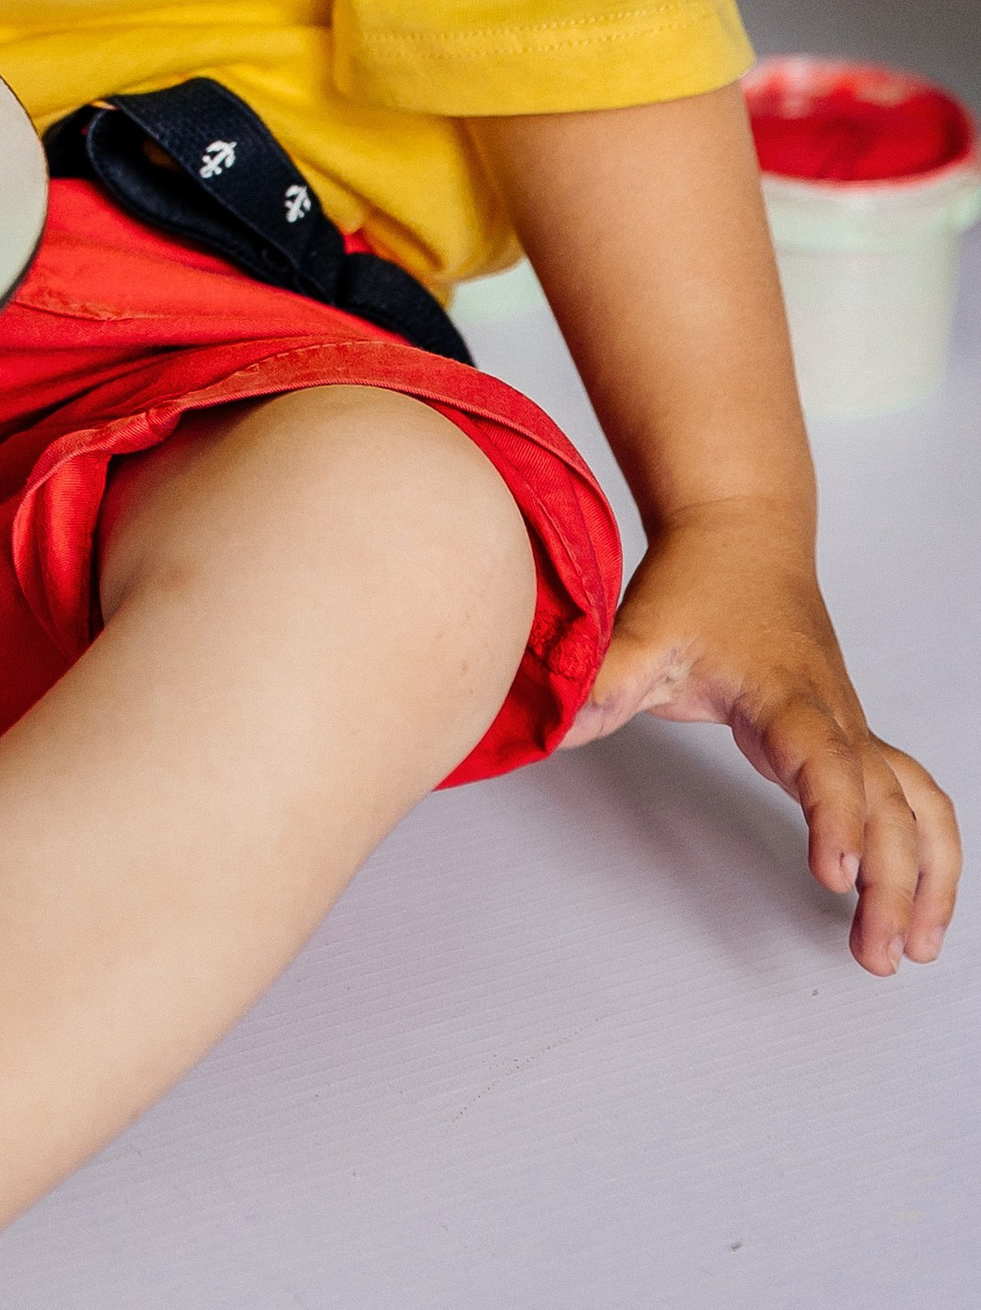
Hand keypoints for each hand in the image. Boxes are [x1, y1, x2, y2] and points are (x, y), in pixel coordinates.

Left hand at [565, 501, 959, 975]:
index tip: (836, 874)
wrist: (742, 531)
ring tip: (916, 945)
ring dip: (929, 875)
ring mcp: (851, 728)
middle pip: (887, 805)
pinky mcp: (851, 736)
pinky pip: (912, 795)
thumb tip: (554, 731)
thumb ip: (603, 683)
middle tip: (872, 952)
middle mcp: (834, 717)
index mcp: (788, 697)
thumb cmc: (701, 580)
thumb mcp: (643, 630)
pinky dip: (929, 848)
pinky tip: (918, 898)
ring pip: (918, 806)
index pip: (826, 766)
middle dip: (891, 883)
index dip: (837, 820)